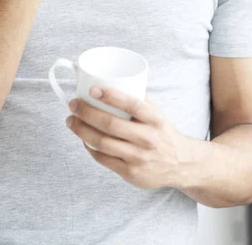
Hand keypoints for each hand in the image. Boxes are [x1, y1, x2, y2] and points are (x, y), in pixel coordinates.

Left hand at [66, 87, 186, 189]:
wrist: (180, 164)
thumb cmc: (161, 132)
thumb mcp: (156, 112)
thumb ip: (138, 96)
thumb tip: (110, 79)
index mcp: (155, 119)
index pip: (131, 104)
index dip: (110, 95)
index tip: (92, 89)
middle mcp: (148, 138)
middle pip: (110, 124)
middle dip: (86, 112)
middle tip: (74, 104)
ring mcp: (138, 157)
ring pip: (102, 142)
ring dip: (81, 130)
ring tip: (71, 121)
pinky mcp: (130, 172)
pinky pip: (103, 158)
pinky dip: (89, 147)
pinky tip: (83, 138)